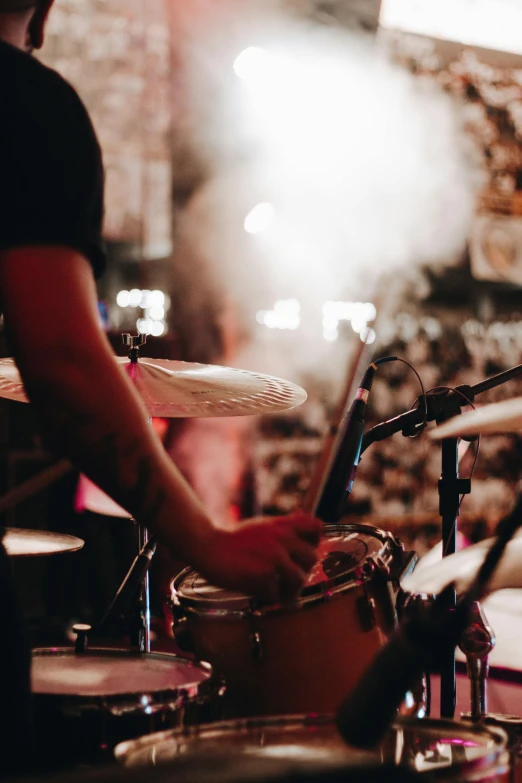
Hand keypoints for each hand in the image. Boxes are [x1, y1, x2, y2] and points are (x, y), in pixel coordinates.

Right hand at [194, 512, 321, 603]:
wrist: (209, 547)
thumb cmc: (236, 539)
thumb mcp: (264, 525)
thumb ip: (288, 526)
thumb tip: (314, 523)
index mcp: (283, 525)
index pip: (316, 529)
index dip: (313, 542)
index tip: (301, 551)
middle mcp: (282, 539)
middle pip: (312, 559)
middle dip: (300, 569)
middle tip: (285, 574)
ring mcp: (274, 558)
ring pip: (299, 580)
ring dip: (288, 588)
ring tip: (275, 587)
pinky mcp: (263, 577)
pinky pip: (278, 594)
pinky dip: (269, 596)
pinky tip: (258, 589)